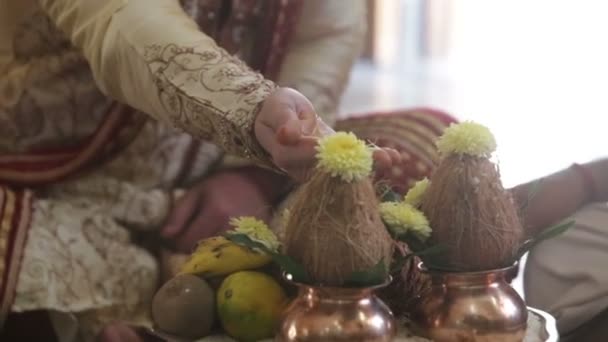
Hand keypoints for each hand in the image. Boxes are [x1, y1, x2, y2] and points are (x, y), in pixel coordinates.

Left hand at [161, 168, 286, 251]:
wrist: (259, 184)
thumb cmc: (224, 186)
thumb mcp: (198, 191)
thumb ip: (179, 212)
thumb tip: (164, 236)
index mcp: (216, 211)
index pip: (187, 241)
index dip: (177, 243)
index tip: (177, 238)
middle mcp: (232, 227)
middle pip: (201, 252)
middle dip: (191, 250)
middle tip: (191, 242)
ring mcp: (246, 238)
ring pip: (216, 259)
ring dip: (207, 254)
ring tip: (206, 244)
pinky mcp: (256, 244)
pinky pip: (232, 259)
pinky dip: (223, 256)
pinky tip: (220, 248)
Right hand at [255, 87, 400, 180]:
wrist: (284, 115)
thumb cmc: (278, 109)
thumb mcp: (279, 108)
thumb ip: (284, 121)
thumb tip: (288, 135)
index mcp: (286, 156)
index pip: (302, 156)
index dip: (315, 152)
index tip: (329, 146)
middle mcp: (304, 168)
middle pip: (330, 169)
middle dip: (357, 166)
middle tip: (382, 161)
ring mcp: (322, 166)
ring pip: (346, 168)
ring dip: (371, 164)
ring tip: (392, 159)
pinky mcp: (336, 159)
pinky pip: (354, 161)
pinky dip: (373, 159)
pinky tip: (395, 157)